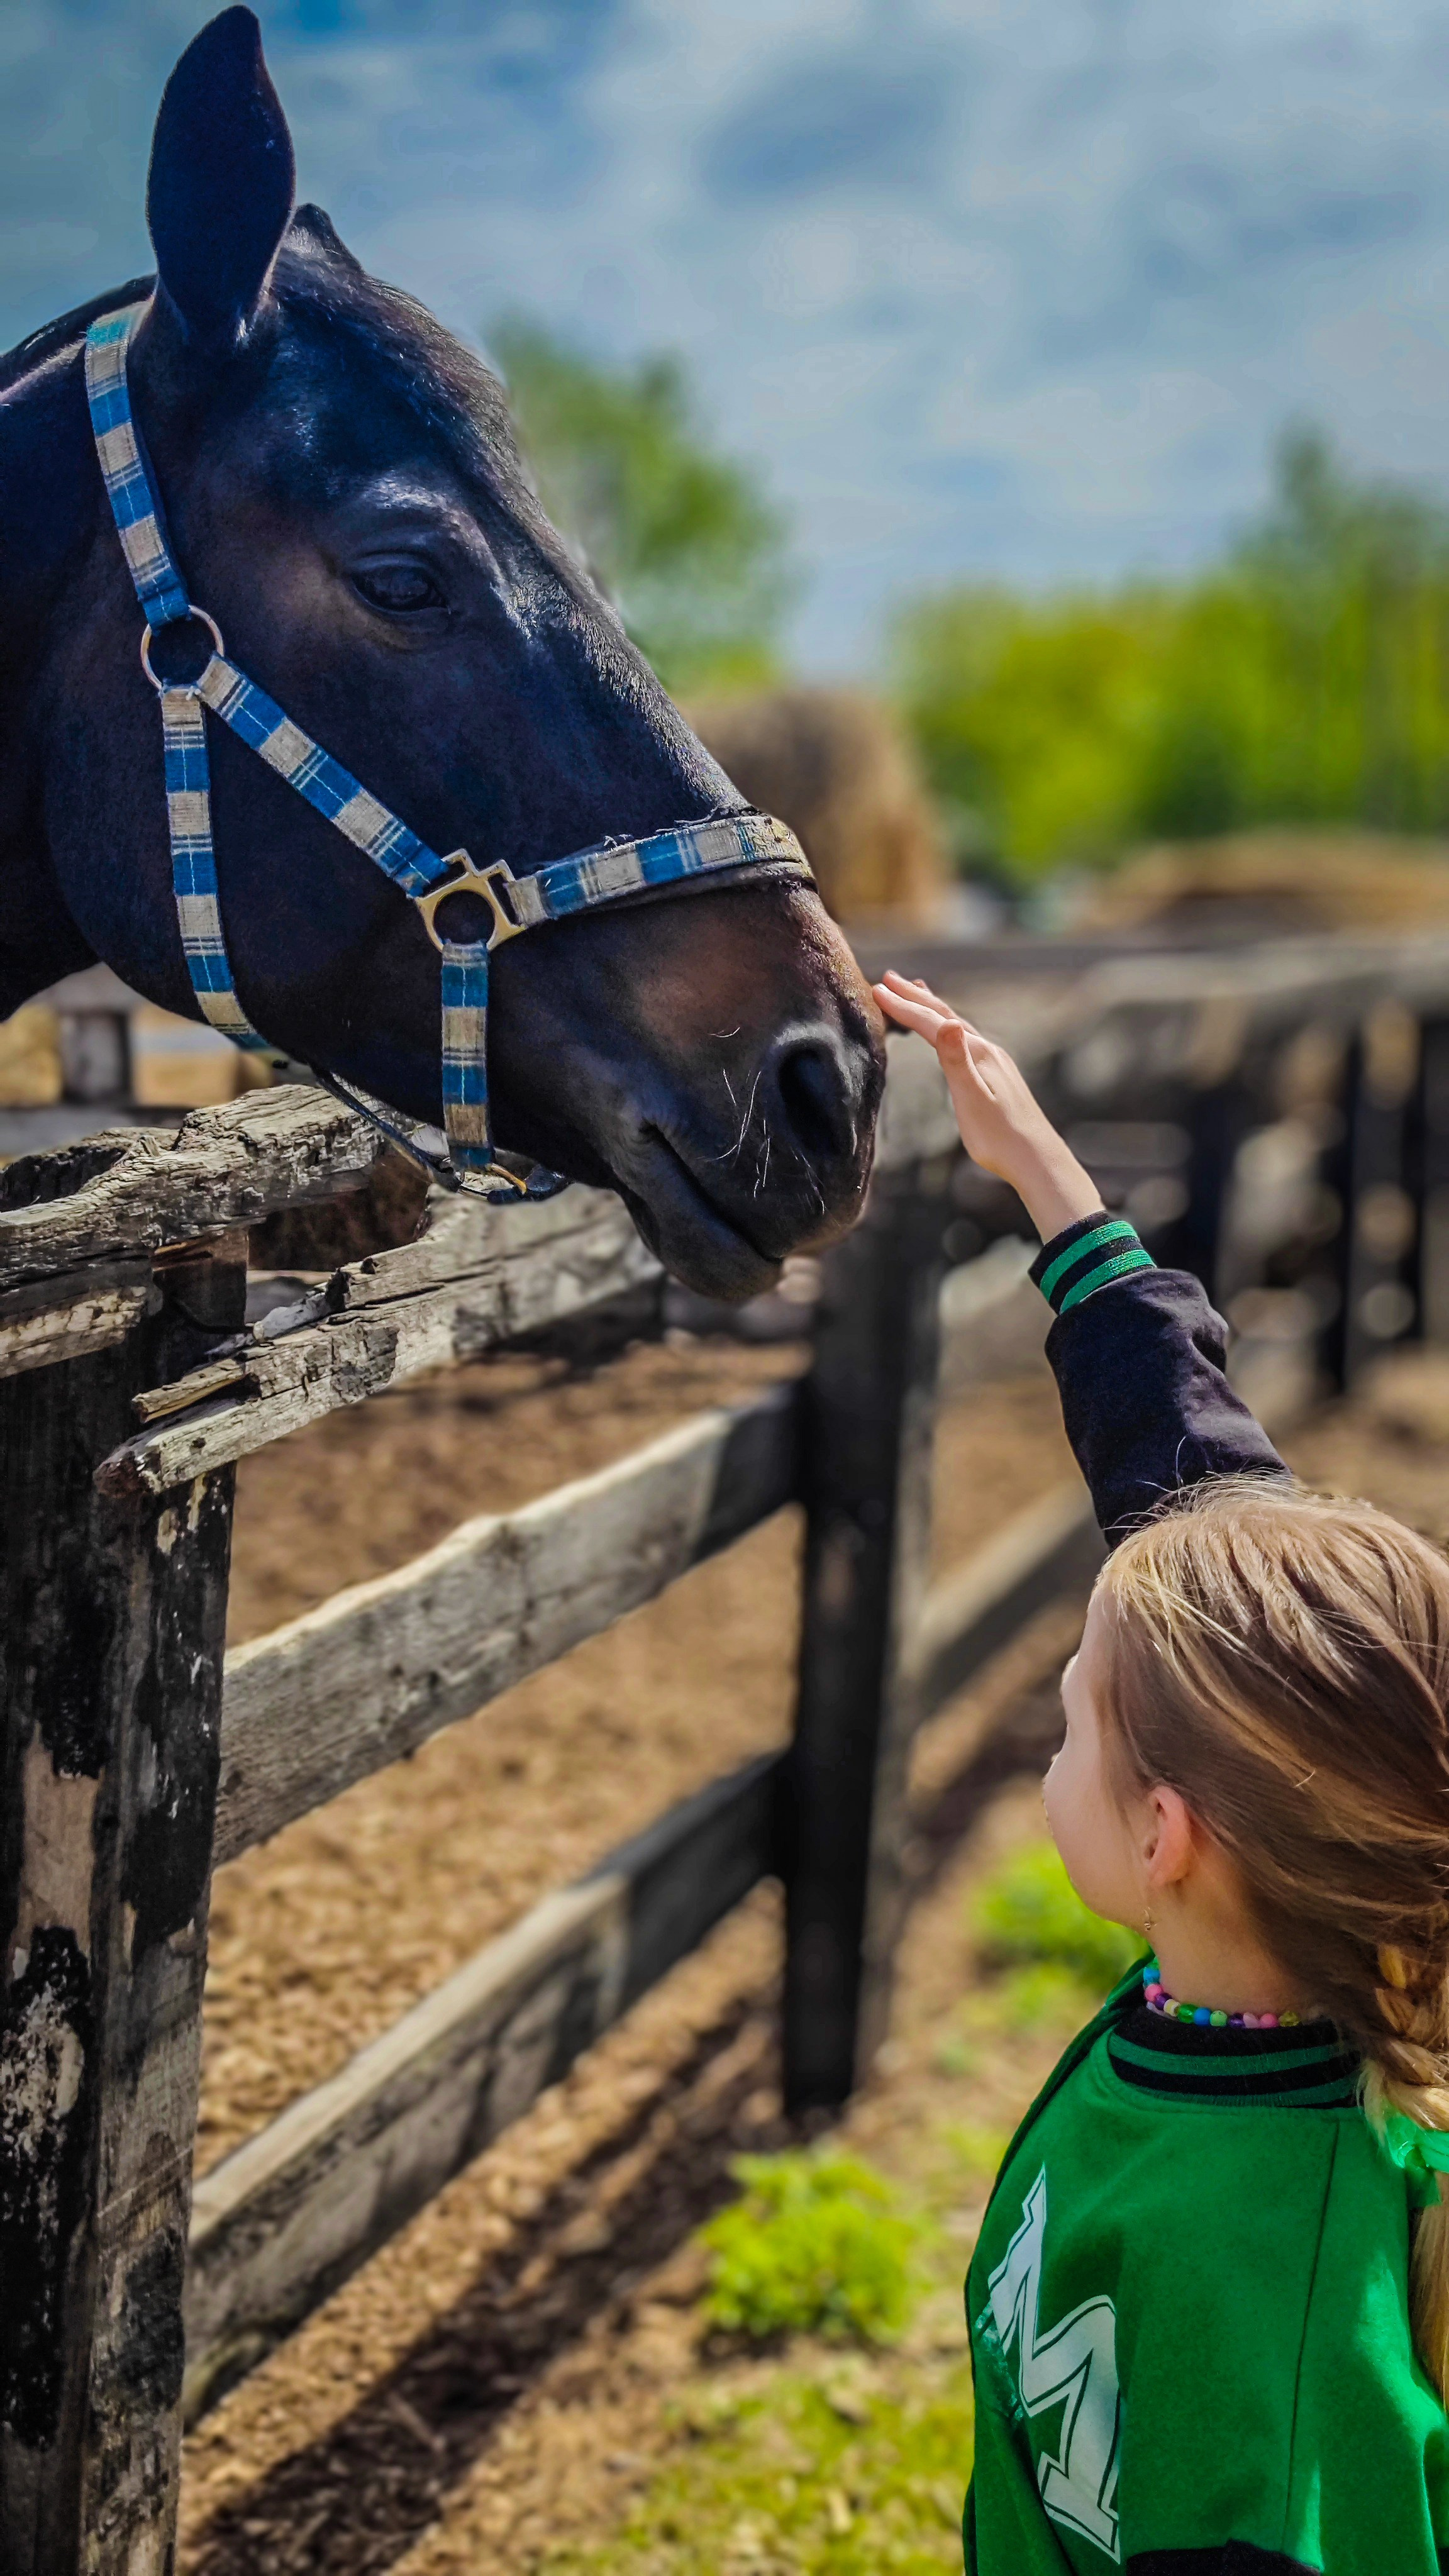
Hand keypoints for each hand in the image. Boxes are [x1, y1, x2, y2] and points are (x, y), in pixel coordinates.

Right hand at [872, 970, 1101, 1243]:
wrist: (1036, 1159)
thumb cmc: (1000, 1137)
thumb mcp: (973, 1100)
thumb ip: (958, 1061)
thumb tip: (948, 1022)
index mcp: (978, 1055)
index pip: (933, 1024)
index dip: (904, 1007)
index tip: (876, 990)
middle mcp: (987, 1051)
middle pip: (945, 1016)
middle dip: (915, 997)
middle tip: (888, 978)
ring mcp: (994, 1061)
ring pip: (956, 1026)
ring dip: (932, 1008)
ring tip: (916, 992)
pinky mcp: (997, 1074)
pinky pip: (965, 1040)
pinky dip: (947, 1027)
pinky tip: (948, 1035)